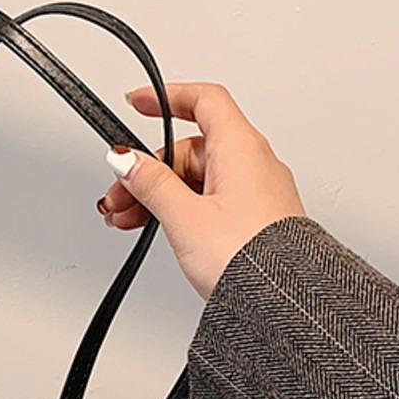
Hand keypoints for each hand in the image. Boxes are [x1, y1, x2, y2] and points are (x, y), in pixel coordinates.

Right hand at [98, 83, 306, 299]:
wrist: (280, 301)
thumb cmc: (247, 257)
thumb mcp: (184, 216)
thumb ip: (151, 184)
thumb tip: (128, 161)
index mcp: (239, 147)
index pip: (203, 100)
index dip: (168, 97)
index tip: (138, 103)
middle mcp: (251, 163)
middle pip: (189, 150)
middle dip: (148, 170)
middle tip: (118, 197)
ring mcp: (254, 191)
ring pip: (196, 179)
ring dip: (159, 195)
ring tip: (129, 221)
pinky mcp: (253, 218)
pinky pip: (210, 200)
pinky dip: (180, 208)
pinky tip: (161, 229)